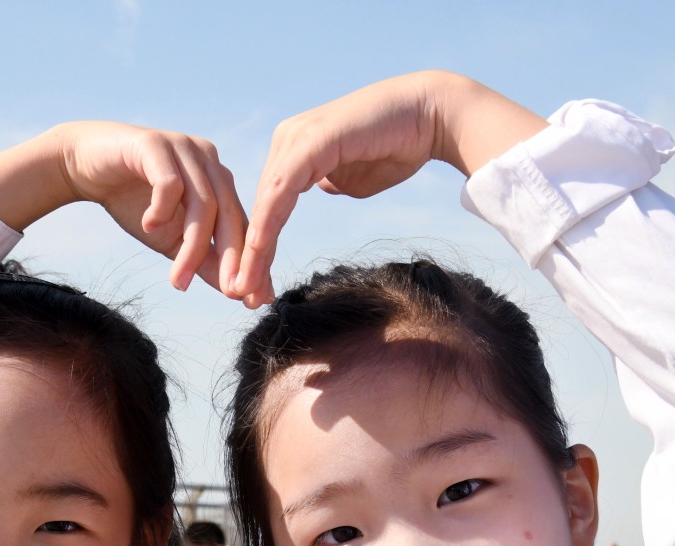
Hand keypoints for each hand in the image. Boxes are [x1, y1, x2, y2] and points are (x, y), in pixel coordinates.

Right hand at [0, 122, 246, 297]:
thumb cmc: (132, 202)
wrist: (86, 168)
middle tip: (230, 294)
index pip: (243, 225)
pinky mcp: (154, 144)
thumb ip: (203, 260)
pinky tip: (149, 227)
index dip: (251, 263)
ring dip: (192, 247)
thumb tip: (234, 292)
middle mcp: (208, 160)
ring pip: (202, 204)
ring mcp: (183, 148)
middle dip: (232, 258)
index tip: (254, 301)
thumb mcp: (170, 240)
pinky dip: (162, 210)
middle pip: (229, 214)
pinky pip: (170, 183)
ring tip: (178, 280)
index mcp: (218, 180)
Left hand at [233, 72, 545, 307]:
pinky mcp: (310, 139)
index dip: (259, 252)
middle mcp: (288, 140)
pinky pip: (282, 189)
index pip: (268, 209)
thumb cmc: (397, 146)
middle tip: (242, 299)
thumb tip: (321, 188)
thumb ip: (329, 182)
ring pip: (265, 202)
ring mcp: (297, 137)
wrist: (431, 116)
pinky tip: (259, 252)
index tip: (253, 291)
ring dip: (254, 249)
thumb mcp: (353, 177)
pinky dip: (269, 223)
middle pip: (260, 208)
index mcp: (293, 150)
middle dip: (250, 258)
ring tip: (246, 288)